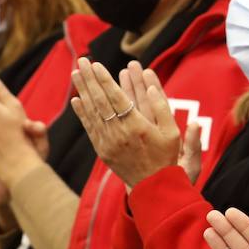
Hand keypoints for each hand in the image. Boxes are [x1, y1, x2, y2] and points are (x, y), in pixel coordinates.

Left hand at [70, 59, 188, 188]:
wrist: (153, 187)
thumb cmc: (167, 158)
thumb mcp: (172, 133)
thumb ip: (163, 108)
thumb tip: (151, 87)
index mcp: (137, 127)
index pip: (116, 98)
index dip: (105, 80)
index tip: (96, 64)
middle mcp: (120, 133)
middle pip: (100, 101)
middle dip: (90, 79)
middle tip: (81, 60)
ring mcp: (109, 143)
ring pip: (92, 112)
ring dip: (82, 91)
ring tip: (75, 73)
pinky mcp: (103, 151)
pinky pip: (90, 128)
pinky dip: (82, 113)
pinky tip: (76, 100)